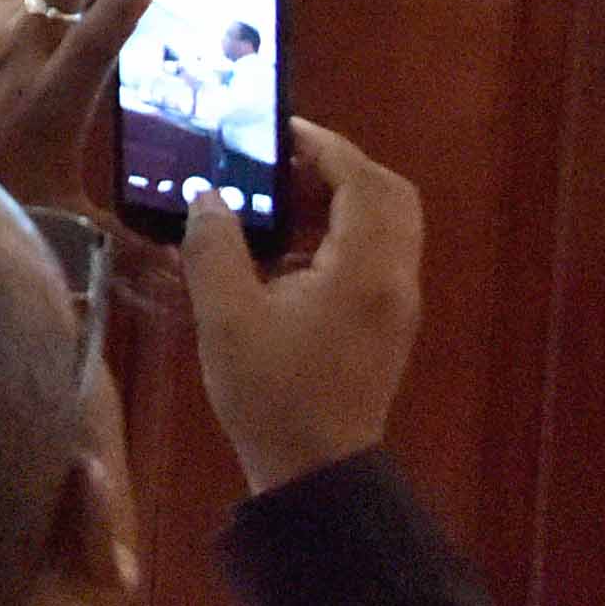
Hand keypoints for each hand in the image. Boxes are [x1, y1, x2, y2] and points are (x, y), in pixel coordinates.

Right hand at [183, 121, 421, 490]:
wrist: (314, 474)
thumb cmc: (271, 394)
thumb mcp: (225, 317)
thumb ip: (214, 246)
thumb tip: (207, 196)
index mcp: (364, 269)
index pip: (362, 180)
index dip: (323, 146)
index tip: (278, 131)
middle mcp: (394, 278)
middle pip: (388, 195)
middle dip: (340, 168)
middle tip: (283, 163)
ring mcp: (397, 304)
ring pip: (387, 225)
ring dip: (341, 201)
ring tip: (278, 203)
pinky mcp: (387, 324)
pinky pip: (377, 255)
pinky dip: (342, 235)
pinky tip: (288, 253)